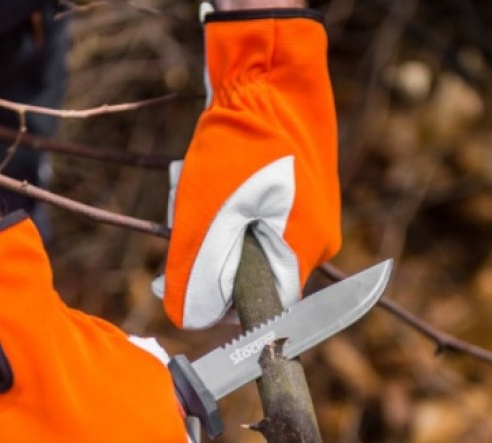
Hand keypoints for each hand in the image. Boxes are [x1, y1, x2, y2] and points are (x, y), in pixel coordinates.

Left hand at [155, 5, 340, 328]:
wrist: (269, 74)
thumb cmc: (241, 143)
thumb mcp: (206, 214)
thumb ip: (198, 273)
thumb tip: (185, 318)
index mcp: (304, 251)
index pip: (259, 310)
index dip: (213, 302)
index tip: (176, 279)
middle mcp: (316, 241)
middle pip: (249, 275)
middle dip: (206, 251)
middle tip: (181, 212)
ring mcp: (310, 215)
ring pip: (245, 243)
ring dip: (209, 222)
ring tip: (191, 181)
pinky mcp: (296, 194)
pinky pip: (252, 217)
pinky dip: (222, 202)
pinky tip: (207, 171)